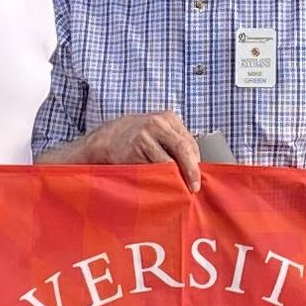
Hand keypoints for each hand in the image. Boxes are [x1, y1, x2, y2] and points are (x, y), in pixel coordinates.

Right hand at [62, 110, 205, 184]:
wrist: (107, 138)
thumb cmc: (137, 136)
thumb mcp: (158, 130)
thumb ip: (176, 142)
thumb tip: (196, 166)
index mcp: (168, 118)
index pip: (190, 143)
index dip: (196, 163)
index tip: (198, 178)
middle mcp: (157, 124)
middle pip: (182, 150)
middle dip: (191, 171)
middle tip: (194, 187)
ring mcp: (144, 137)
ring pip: (167, 163)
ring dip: (173, 178)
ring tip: (175, 187)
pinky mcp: (133, 152)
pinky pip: (151, 170)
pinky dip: (158, 179)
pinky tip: (158, 183)